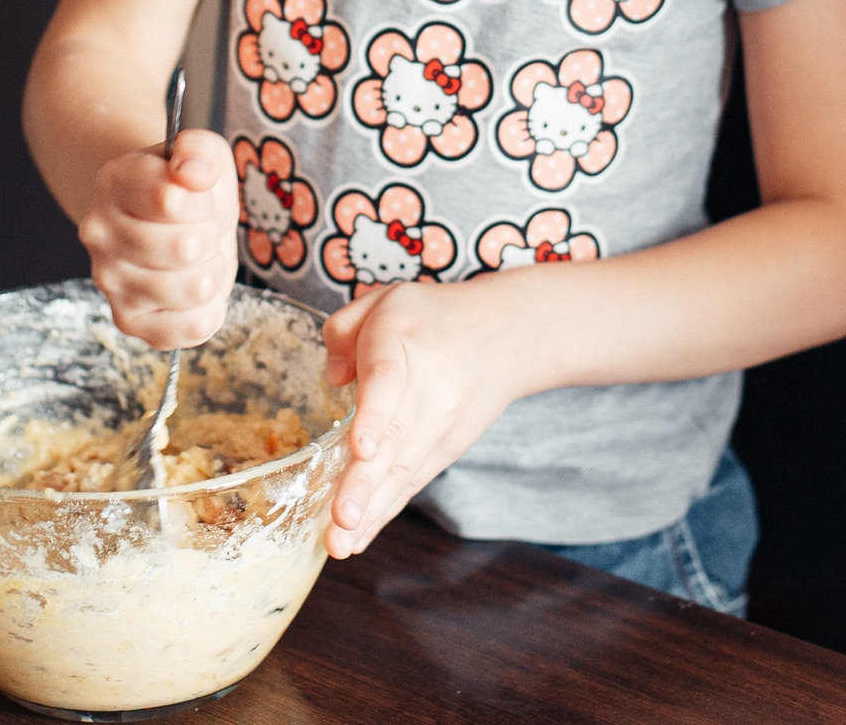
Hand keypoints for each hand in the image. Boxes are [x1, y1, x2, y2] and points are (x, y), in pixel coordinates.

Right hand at [79, 128, 237, 348]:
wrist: (168, 224)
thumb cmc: (187, 190)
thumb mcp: (202, 155)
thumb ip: (200, 151)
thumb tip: (193, 173)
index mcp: (114, 182)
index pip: (170, 200)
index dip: (202, 201)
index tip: (197, 198)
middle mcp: (99, 233)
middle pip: (186, 248)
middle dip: (210, 237)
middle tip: (198, 230)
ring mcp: (109, 280)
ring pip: (192, 288)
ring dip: (212, 271)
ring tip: (198, 259)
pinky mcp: (127, 320)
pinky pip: (190, 327)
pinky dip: (209, 310)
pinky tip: (197, 290)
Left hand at [321, 278, 536, 557]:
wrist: (510, 335)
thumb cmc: (436, 318)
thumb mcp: (385, 300)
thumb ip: (343, 329)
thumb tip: (335, 379)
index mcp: (402, 343)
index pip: (387, 383)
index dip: (373, 418)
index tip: (360, 449)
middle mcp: (426, 392)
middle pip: (394, 442)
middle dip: (363, 486)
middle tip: (338, 521)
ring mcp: (439, 428)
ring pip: (401, 474)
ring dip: (369, 512)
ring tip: (338, 546)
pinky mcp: (444, 451)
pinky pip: (409, 485)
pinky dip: (382, 514)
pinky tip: (356, 539)